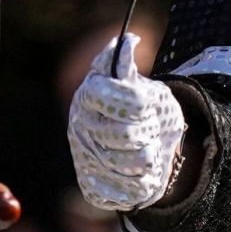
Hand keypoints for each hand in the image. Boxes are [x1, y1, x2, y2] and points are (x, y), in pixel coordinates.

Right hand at [67, 32, 187, 211]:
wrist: (146, 146)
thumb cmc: (143, 111)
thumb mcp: (143, 85)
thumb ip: (130, 67)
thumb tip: (126, 40)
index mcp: (87, 96)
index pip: (112, 98)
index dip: (136, 104)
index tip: (145, 106)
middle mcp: (79, 128)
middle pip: (127, 136)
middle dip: (148, 132)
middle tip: (148, 128)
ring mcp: (85, 160)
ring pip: (134, 163)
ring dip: (151, 156)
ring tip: (146, 149)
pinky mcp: (93, 189)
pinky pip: (131, 191)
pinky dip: (146, 182)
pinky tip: (141, 173)